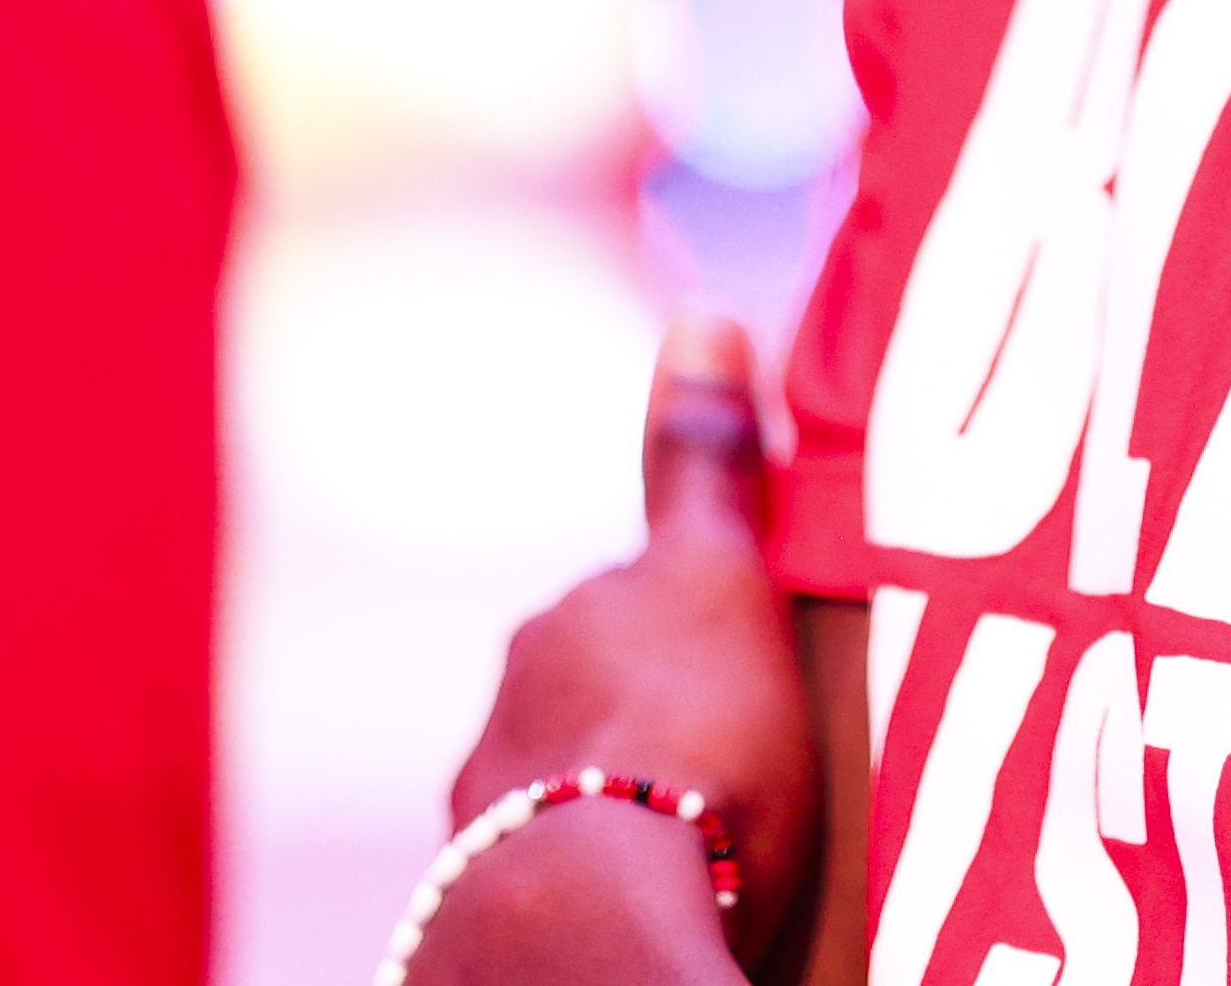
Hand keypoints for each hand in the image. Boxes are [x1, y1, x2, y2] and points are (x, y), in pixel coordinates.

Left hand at [433, 314, 824, 983]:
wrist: (595, 920)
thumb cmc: (689, 742)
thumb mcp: (721, 581)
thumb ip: (704, 461)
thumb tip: (702, 311)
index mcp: (564, 623)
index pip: (631, 603)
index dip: (694, 630)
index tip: (746, 672)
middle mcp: (510, 701)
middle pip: (591, 688)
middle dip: (649, 712)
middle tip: (740, 761)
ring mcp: (492, 807)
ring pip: (567, 781)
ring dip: (617, 797)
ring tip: (701, 846)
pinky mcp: (484, 901)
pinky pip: (556, 869)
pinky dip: (595, 873)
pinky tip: (649, 897)